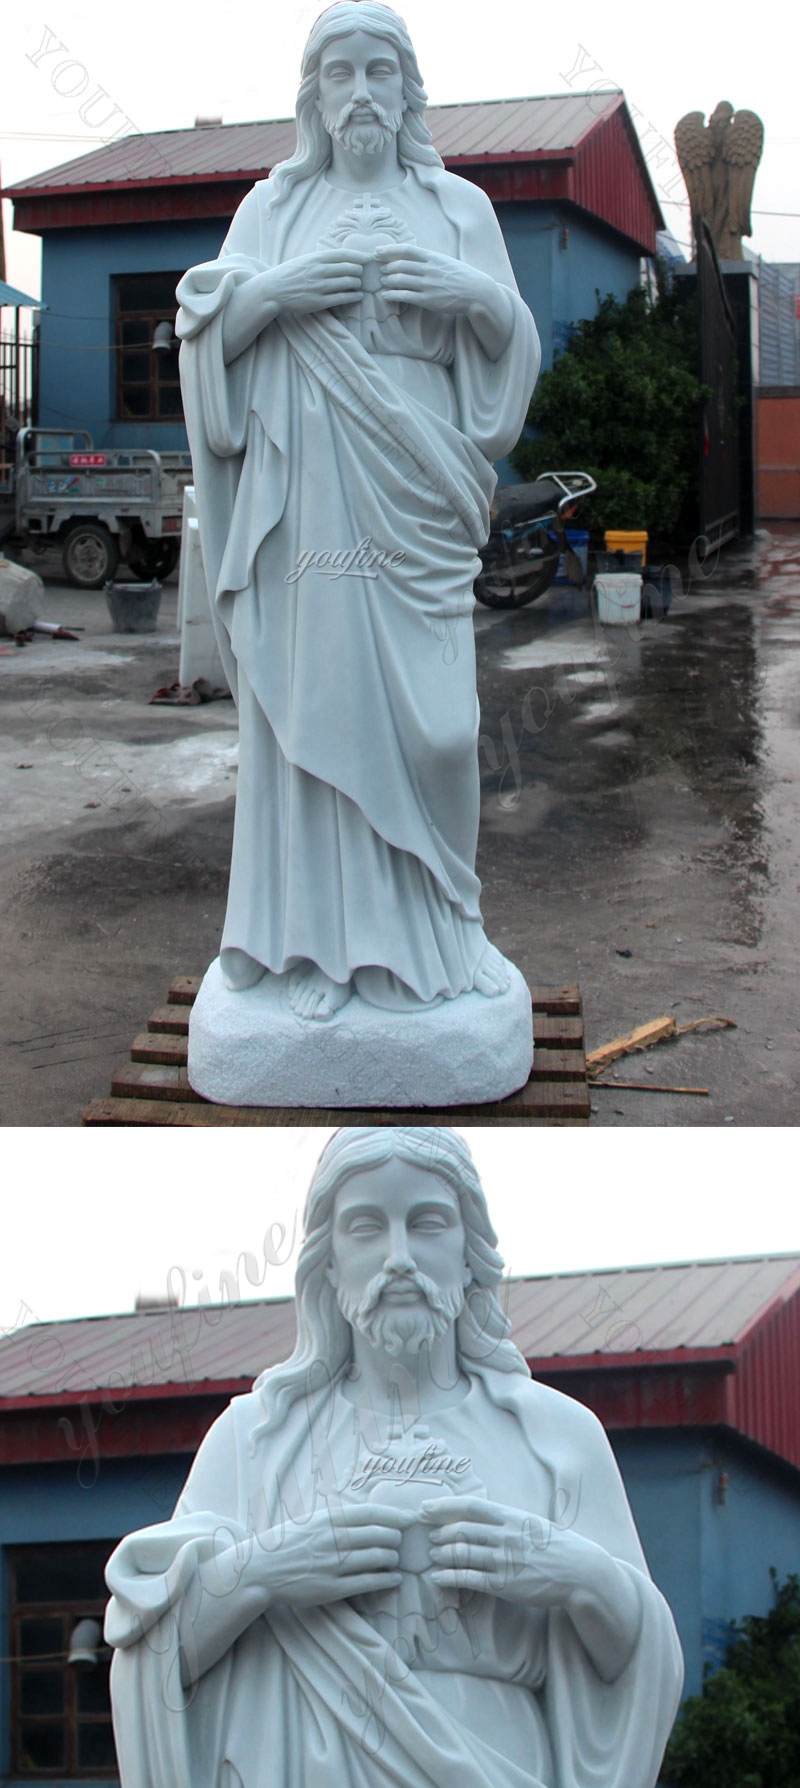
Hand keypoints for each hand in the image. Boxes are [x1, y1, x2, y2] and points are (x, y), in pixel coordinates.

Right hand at [257, 1501, 409, 1611]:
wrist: (262, 1569)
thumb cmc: (288, 1542)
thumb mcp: (311, 1519)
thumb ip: (338, 1516)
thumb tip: (370, 1514)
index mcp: (328, 1519)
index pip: (371, 1513)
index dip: (394, 1515)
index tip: (410, 1518)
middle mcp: (333, 1539)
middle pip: (379, 1535)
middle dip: (395, 1539)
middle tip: (398, 1542)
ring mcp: (333, 1565)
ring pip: (377, 1559)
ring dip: (392, 1559)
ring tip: (394, 1559)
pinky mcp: (331, 1589)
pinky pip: (368, 1583)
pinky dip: (386, 1580)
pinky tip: (393, 1578)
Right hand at [270, 249, 365, 315]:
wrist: (273, 291)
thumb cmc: (289, 274)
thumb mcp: (305, 260)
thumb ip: (321, 259)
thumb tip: (341, 258)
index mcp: (316, 258)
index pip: (344, 255)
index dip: (359, 256)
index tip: (368, 258)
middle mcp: (320, 271)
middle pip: (349, 269)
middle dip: (359, 271)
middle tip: (361, 274)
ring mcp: (320, 287)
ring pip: (348, 283)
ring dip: (357, 284)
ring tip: (358, 285)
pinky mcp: (319, 302)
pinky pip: (342, 298)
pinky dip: (354, 296)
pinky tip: (358, 296)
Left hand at [375, 244, 494, 316]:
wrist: (476, 292)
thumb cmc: (461, 277)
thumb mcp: (446, 261)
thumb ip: (430, 259)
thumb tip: (414, 257)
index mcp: (432, 257)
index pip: (406, 250)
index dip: (389, 250)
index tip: (378, 252)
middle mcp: (428, 269)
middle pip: (400, 265)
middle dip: (387, 267)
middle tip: (381, 270)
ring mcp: (428, 285)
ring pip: (400, 280)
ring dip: (387, 281)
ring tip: (382, 282)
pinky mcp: (428, 300)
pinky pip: (404, 296)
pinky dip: (392, 295)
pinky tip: (385, 295)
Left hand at [423, 1495, 596, 1608]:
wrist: (580, 1572)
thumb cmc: (556, 1546)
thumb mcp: (533, 1523)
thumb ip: (507, 1519)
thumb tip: (483, 1514)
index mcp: (512, 1516)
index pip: (471, 1506)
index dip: (445, 1506)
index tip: (426, 1508)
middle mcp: (505, 1536)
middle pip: (461, 1530)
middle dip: (440, 1532)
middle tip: (429, 1536)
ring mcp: (504, 1561)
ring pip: (461, 1554)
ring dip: (441, 1555)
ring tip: (433, 1556)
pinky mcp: (504, 1585)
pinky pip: (469, 1579)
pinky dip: (449, 1577)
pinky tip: (438, 1578)